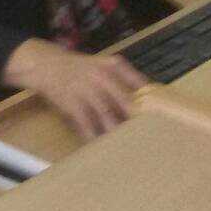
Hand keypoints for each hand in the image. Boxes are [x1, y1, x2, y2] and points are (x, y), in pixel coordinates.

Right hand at [3, 38, 147, 140]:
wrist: (46, 64)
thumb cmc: (80, 69)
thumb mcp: (103, 65)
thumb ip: (124, 80)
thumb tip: (148, 101)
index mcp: (114, 66)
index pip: (140, 84)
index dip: (153, 101)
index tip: (164, 117)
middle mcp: (102, 76)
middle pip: (126, 102)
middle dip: (137, 121)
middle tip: (149, 137)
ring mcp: (86, 89)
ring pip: (107, 115)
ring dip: (117, 132)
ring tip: (128, 146)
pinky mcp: (72, 102)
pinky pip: (86, 124)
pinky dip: (93, 136)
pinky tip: (100, 146)